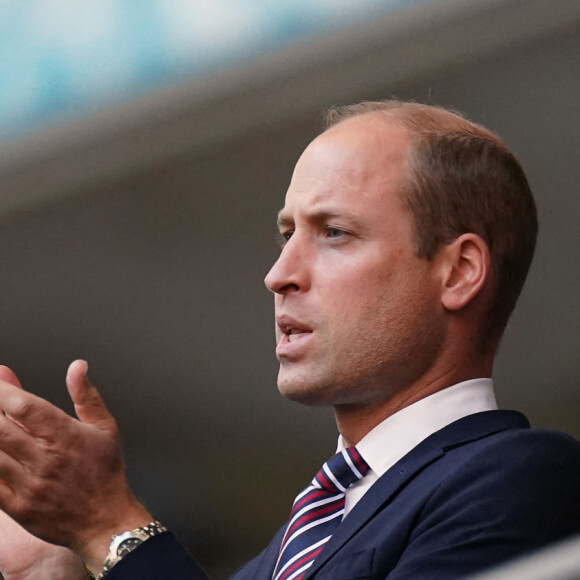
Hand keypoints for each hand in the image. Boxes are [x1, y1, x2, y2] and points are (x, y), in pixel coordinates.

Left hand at [0, 361, 152, 572]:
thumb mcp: (105, 427)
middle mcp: (45, 459)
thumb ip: (86, 395)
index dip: (4, 391)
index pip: (25, 407)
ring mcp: (29, 485)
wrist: (106, 520)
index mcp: (66, 436)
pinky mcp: (17, 507)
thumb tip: (77, 367)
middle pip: (0, 428)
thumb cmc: (106, 472)